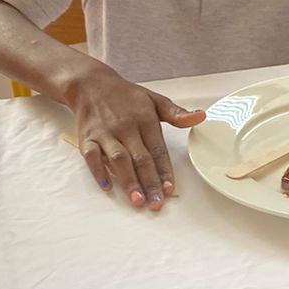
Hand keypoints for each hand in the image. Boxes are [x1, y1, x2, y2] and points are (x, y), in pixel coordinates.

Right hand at [67, 71, 205, 209]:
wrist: (91, 84)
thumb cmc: (125, 96)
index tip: (170, 189)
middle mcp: (126, 128)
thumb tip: (201, 116)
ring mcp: (105, 133)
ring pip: (119, 159)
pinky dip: (98, 172)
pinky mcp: (87, 138)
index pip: (158, 150)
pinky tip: (107, 188)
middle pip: (140, 158)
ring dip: (128, 181)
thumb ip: (177, 114)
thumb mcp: (154, 100)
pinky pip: (91, 157)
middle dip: (149, 182)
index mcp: (145, 120)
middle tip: (156, 203)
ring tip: (137, 200)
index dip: (165, 170)